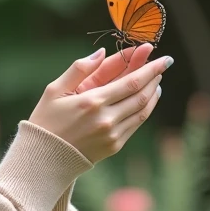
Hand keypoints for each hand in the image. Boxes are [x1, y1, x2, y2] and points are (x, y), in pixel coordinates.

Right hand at [28, 45, 172, 163]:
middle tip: (163, 64)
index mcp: (92, 102)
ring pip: (143, 110)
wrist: (45, 158)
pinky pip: (136, 123)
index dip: (151, 69)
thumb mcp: (55, 90)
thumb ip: (79, 69)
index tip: (164, 58)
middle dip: (155, 77)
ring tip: (156, 80)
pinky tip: (146, 99)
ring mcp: (112, 134)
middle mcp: (106, 119)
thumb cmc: (46, 120)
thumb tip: (102, 52)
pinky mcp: (115, 145)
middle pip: (142, 95)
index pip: (132, 82)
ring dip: (153, 93)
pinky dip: (146, 109)